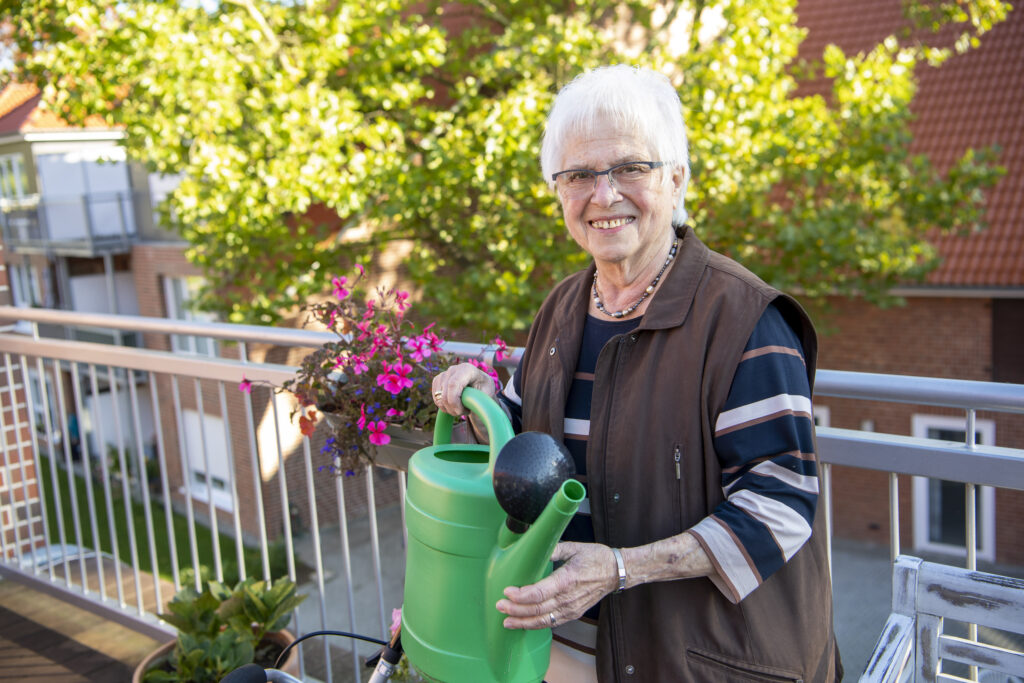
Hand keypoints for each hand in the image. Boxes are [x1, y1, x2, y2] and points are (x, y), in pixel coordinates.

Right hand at [431, 362, 496, 416]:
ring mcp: (444, 374)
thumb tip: (468, 402)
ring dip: (449, 409)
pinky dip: (444, 406)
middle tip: (465, 413)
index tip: (462, 411)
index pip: (453, 384)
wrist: (479, 386)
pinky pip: (436, 399)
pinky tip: (455, 405)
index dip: (454, 401)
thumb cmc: (484, 390)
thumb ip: (478, 397)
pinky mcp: (437, 381)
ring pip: (439, 398)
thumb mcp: (487, 394)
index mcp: (467, 369)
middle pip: (444, 394)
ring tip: (462, 408)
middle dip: (453, 408)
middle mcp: (453, 369)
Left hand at [496, 542, 617, 629]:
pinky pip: (552, 623)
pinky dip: (536, 625)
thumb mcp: (574, 547)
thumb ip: (552, 548)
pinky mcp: (574, 613)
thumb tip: (533, 547)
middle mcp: (569, 598)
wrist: (617, 572)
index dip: (523, 595)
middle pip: (539, 609)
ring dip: (523, 622)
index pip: (541, 592)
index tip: (507, 591)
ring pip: (544, 620)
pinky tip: (524, 624)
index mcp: (568, 579)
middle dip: (517, 610)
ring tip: (506, 621)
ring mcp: (572, 608)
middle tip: (499, 605)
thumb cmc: (596, 558)